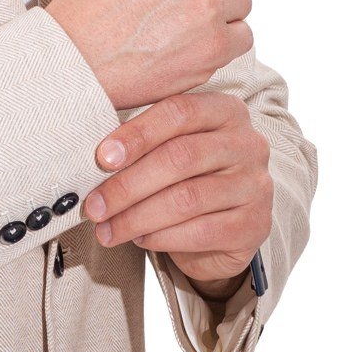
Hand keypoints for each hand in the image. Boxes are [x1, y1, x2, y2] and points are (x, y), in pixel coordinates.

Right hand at [45, 0, 256, 109]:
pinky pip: (242, 36)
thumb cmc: (88, 9)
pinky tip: (192, 47)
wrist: (72, 59)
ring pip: (240, 1)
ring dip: (219, 13)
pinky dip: (224, 42)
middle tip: (181, 2)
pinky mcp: (214, 46)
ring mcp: (207, 6)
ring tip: (180, 28)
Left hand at [83, 91, 271, 289]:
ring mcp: (255, 185)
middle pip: (180, 157)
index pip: (179, 112)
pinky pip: (201, 231)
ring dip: (137, 217)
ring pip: (187, 198)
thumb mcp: (168, 151)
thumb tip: (95, 158)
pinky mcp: (255, 225)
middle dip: (128, 185)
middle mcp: (248, 144)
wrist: (223, 231)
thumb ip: (142, 144)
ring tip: (107, 228)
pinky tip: (139, 239)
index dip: (137, 134)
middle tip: (95, 205)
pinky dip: (162, 238)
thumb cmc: (187, 181)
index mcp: (225, 112)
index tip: (102, 158)